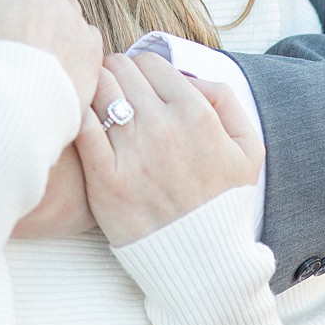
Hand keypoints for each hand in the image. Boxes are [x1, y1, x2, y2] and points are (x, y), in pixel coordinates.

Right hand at [0, 0, 101, 105]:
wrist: (10, 115)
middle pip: (14, 10)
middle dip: (0, 31)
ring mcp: (75, 22)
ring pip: (44, 29)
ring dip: (29, 45)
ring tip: (10, 77)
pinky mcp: (92, 53)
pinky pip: (71, 53)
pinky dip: (56, 64)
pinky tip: (36, 83)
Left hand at [73, 53, 262, 246]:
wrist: (204, 263)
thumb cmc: (223, 204)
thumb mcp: (247, 149)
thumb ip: (224, 100)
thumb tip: (187, 76)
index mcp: (196, 114)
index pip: (150, 61)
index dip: (141, 68)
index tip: (136, 83)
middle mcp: (163, 127)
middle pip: (120, 69)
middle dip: (116, 74)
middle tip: (114, 92)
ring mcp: (132, 153)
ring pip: (98, 90)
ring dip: (94, 90)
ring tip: (97, 106)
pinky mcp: (105, 179)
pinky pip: (81, 125)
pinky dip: (77, 114)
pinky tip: (81, 123)